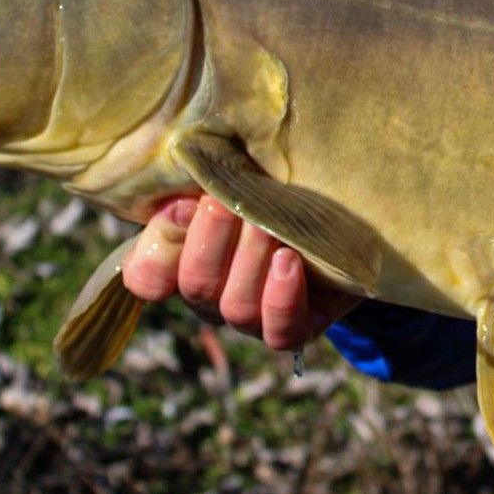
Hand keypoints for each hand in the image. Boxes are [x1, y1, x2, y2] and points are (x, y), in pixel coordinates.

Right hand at [120, 194, 362, 350]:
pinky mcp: (299, 325)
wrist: (347, 217)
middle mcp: (214, 296)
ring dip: (251, 261)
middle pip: (196, 285)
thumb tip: (188, 162)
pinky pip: (281, 331)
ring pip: (236, 307)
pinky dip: (282, 297)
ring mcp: (254, 317)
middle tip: (228, 201)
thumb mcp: (239, 176)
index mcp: (186, 260)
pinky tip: (289, 261)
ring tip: (268, 227)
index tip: (184, 204)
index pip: (146, 277)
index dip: (158, 248)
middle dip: (211, 239)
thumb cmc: (278, 186)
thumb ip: (208, 175)